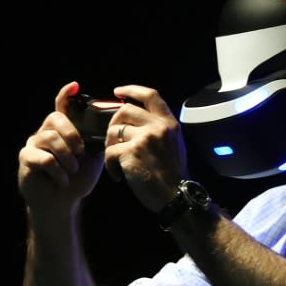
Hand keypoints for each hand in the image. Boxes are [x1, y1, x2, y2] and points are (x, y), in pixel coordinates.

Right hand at [18, 81, 104, 214]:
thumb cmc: (77, 180)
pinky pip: (43, 157)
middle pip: (55, 119)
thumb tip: (111, 127)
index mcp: (63, 131)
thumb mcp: (93, 159)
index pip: (62, 106)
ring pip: (49, 137)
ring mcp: (33, 145)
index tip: (75, 85)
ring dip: (66, 156)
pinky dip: (58, 171)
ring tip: (73, 171)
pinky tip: (63, 181)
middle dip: (72, 136)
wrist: (62, 205)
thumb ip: (98, 142)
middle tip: (81, 153)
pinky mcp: (26, 159)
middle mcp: (45, 133)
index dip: (66, 94)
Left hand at [104, 84, 188, 212]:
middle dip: (114, 123)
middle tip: (113, 139)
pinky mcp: (132, 152)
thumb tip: (139, 122)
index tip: (118, 91)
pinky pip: (110, 152)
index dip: (131, 89)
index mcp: (169, 123)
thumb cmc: (174, 175)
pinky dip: (110, 165)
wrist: (176, 196)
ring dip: (110, 146)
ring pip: (114, 131)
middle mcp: (158, 127)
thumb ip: (161, 130)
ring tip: (117, 162)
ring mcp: (145, 138)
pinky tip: (118, 175)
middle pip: (125, 110)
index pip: (150, 95)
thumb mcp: (175, 145)